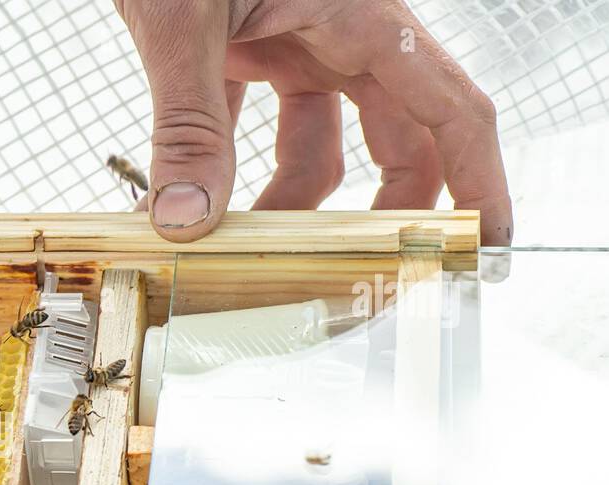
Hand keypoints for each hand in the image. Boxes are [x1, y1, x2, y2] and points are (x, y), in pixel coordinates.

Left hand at [115, 0, 512, 245]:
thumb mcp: (182, 23)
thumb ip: (188, 124)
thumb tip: (188, 219)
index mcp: (358, 15)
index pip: (450, 108)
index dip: (479, 180)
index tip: (483, 244)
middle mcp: (338, 32)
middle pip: (397, 140)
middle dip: (381, 215)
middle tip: (356, 278)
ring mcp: (294, 42)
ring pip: (323, 145)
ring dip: (291, 204)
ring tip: (244, 248)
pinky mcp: (247, 53)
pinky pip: (260, 130)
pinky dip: (233, 172)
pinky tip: (197, 210)